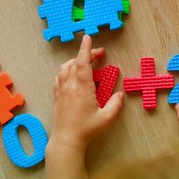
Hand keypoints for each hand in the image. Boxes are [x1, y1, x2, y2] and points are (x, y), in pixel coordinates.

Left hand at [49, 35, 124, 151]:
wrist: (66, 140)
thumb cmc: (87, 129)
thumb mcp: (106, 118)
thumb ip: (116, 104)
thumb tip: (120, 94)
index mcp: (82, 88)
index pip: (83, 63)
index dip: (86, 49)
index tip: (88, 38)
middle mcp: (70, 86)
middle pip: (75, 63)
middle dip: (86, 54)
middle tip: (100, 54)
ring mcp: (61, 90)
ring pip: (65, 68)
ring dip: (75, 61)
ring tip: (85, 62)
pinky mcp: (57, 96)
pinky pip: (59, 77)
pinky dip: (66, 70)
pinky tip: (71, 74)